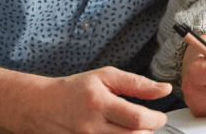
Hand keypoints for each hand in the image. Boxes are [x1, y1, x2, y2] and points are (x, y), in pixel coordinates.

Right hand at [26, 66, 171, 133]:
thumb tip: (165, 89)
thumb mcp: (105, 77)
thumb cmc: (75, 90)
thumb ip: (137, 84)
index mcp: (99, 103)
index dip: (156, 119)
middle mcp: (92, 127)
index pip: (137, 119)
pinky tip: (121, 133)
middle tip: (147, 122)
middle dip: (148, 131)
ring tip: (134, 128)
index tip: (160, 115)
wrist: (41, 107)